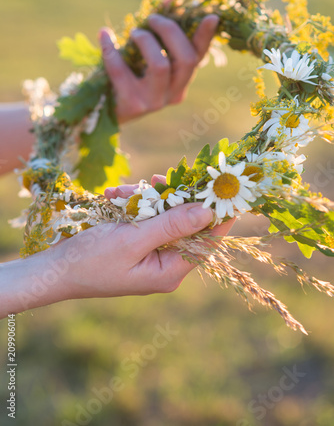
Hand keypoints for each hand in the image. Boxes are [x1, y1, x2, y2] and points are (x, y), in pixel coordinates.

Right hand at [0, 176, 233, 317]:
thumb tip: (208, 211)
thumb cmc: (90, 261)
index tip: (224, 187)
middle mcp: (165, 264)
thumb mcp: (133, 240)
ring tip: (118, 193)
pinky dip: (132, 204)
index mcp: (170, 271)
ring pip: (162, 216)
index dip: (218, 214)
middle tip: (155, 179)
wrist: (53, 270)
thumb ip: (172, 225)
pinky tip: (113, 197)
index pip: (207, 241)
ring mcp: (151, 253)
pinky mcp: (137, 243)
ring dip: (143, 199)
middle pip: (184, 224)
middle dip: (168, 199)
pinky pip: (145, 218)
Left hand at [99, 14, 218, 122]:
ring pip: (160, 65)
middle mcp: (172, 94)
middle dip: (170, 31)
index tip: (211, 16)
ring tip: (134, 32)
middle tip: (152, 18)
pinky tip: (104, 35)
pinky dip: (111, 49)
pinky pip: (122, 71)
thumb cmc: (127, 78)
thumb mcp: (147, 58)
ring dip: (146, 41)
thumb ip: (160, 35)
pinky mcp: (132, 105)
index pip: (198, 58)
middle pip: (185, 59)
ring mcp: (154, 102)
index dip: (205, 37)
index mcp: (180, 83)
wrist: (103, 112)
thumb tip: (171, 0)